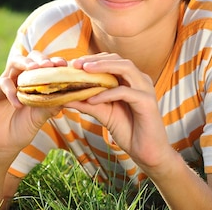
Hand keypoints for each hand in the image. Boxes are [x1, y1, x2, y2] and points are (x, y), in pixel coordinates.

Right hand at [0, 52, 66, 160]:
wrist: (3, 145)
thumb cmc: (24, 128)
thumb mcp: (40, 117)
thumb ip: (52, 105)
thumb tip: (70, 95)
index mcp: (35, 81)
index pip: (45, 65)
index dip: (54, 62)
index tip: (63, 64)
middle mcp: (21, 77)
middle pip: (30, 57)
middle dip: (40, 59)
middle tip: (48, 65)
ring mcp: (7, 81)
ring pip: (15, 62)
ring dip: (25, 63)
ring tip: (34, 69)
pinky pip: (3, 83)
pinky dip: (11, 91)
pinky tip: (18, 104)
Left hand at [67, 53, 177, 173]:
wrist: (147, 152)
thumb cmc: (128, 130)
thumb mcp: (103, 113)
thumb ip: (86, 103)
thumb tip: (64, 97)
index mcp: (131, 79)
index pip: (111, 60)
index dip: (92, 59)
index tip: (73, 63)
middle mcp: (140, 79)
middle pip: (117, 59)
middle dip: (95, 60)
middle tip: (76, 64)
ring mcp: (145, 89)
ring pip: (125, 68)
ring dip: (103, 67)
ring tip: (84, 70)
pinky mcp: (147, 101)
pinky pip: (124, 92)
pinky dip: (107, 94)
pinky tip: (92, 99)